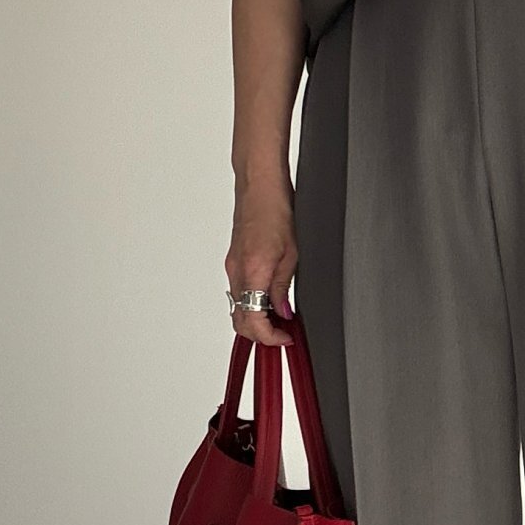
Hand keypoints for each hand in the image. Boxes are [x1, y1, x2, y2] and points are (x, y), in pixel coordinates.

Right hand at [225, 175, 297, 346]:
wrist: (259, 186)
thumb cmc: (276, 210)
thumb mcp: (292, 255)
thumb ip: (284, 288)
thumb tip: (283, 312)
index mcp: (253, 271)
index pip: (253, 320)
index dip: (269, 337)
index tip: (286, 337)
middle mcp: (237, 272)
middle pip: (239, 320)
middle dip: (260, 335)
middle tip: (282, 334)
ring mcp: (232, 267)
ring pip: (237, 308)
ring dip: (255, 321)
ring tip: (278, 319)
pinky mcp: (233, 262)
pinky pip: (238, 293)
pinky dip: (251, 305)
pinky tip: (269, 302)